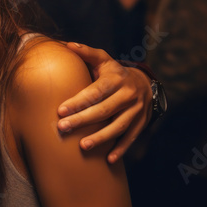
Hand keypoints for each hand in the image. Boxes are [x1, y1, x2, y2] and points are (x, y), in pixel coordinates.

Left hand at [56, 42, 152, 162]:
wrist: (145, 83)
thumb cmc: (114, 72)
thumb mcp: (103, 60)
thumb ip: (86, 53)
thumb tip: (67, 45)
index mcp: (115, 79)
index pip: (94, 92)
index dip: (78, 101)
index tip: (60, 110)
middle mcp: (128, 95)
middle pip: (103, 110)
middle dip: (82, 120)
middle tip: (63, 128)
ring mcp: (136, 110)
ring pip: (118, 127)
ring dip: (101, 138)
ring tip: (82, 146)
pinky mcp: (141, 123)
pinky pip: (131, 138)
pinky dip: (121, 149)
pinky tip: (109, 160)